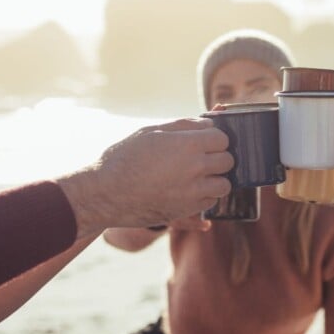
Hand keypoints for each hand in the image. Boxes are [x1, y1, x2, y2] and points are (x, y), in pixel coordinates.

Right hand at [58, 118, 232, 237]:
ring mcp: (194, 191)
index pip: (222, 138)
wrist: (105, 194)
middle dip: (217, 157)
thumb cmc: (124, 158)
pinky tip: (190, 189)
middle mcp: (195, 167)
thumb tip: (209, 124)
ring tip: (198, 175)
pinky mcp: (188, 210)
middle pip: (227, 160)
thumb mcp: (150, 132)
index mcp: (187, 144)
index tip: (204, 140)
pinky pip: (211, 201)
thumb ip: (183, 126)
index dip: (214, 138)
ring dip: (215, 178)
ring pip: (224, 184)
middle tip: (202, 157)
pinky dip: (205, 195)